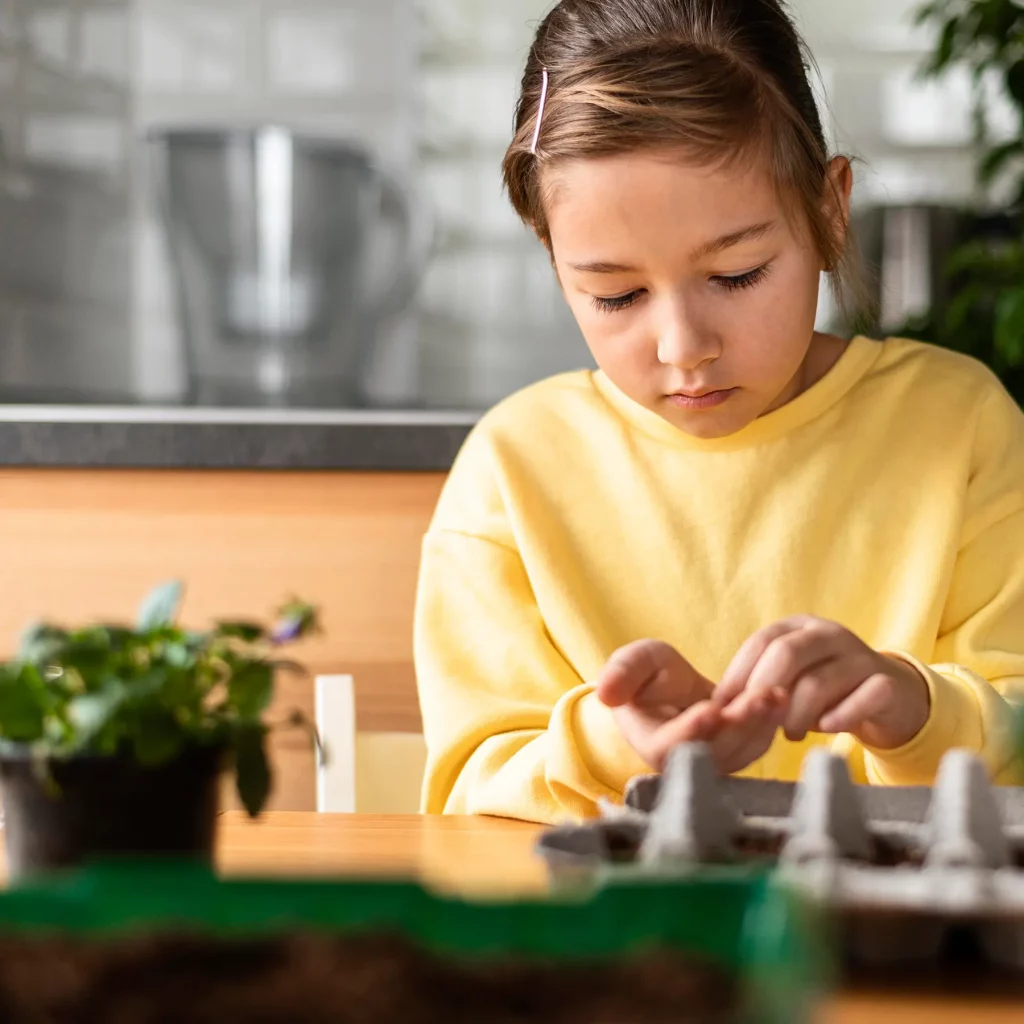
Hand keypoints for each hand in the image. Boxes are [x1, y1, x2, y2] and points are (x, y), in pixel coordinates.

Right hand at [595, 640, 788, 772]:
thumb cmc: (646, 678)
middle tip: (762, 696)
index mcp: (656, 747)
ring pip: (744, 749)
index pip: (674, 745)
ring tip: (778, 692)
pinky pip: (758, 743)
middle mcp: (689, 762)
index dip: (692, 729)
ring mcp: (717, 761)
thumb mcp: (633, 664)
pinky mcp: (741, 752)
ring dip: (762, 723)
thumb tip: (604, 692)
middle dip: (740, 723)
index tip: (710, 709)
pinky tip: (783, 698)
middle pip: (717, 750)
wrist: (670, 690)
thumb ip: (622, 674)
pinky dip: (772, 722)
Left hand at [712, 616, 930, 749]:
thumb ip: (761, 685)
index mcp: (799, 627)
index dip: (738, 674)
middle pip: (787, 654)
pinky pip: (863, 697)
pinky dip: (840, 716)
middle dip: (764, 692)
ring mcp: (861, 656)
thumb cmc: (826, 689)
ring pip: (819, 682)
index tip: (722, 706)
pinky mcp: (888, 683)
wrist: (890, 698)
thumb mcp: (791, 680)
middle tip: (756, 722)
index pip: (761, 641)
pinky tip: (826, 729)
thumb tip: (718, 708)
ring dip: (796, 714)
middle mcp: (829, 634)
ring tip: (789, 734)